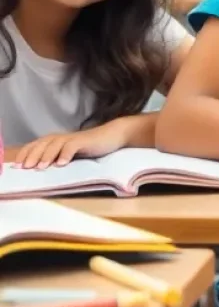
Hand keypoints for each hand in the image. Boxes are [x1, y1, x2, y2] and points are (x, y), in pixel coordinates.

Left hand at [14, 120, 133, 169]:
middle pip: (43, 144)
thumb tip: (38, 170)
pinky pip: (73, 145)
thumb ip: (57, 158)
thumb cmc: (90, 147)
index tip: (17, 166)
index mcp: (57, 141)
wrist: (113, 135)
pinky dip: (66, 154)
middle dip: (33, 155)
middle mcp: (63, 138)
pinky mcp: (85, 140)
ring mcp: (74, 138)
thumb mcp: (71, 154)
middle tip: (26, 168)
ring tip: (41, 167)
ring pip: (56, 144)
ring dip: (47, 155)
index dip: (26, 154)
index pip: (36, 145)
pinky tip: (62, 163)